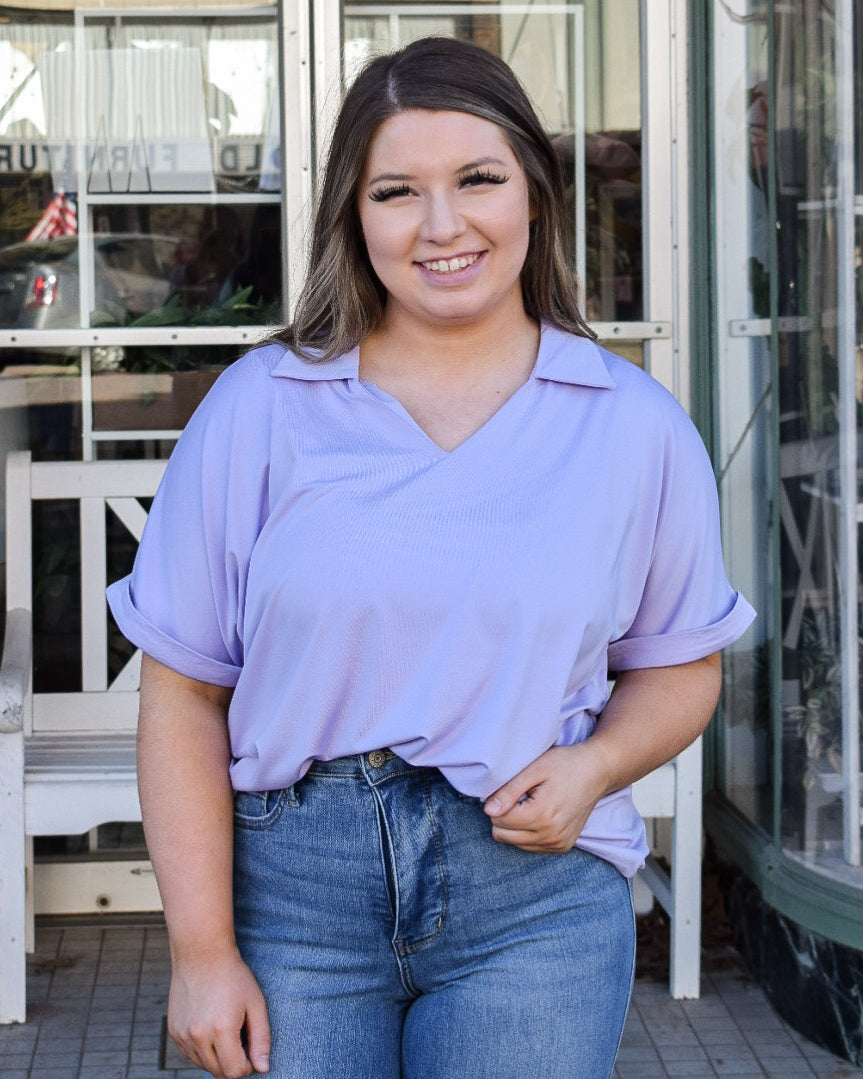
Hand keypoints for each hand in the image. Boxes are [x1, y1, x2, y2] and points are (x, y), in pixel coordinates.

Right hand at [167, 947, 270, 1076]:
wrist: (202, 954)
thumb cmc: (233, 976)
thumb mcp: (256, 1003)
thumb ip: (261, 1039)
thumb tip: (263, 1069)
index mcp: (221, 1030)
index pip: (235, 1072)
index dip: (248, 1065)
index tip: (251, 1049)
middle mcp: (198, 1036)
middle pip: (218, 1072)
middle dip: (233, 1063)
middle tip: (241, 1038)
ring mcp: (182, 1035)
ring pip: (203, 1065)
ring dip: (217, 1058)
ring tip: (226, 1029)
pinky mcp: (174, 1031)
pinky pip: (190, 1054)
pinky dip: (202, 1050)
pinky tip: (211, 1027)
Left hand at [483, 743, 607, 852]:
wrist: (597, 771)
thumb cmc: (565, 764)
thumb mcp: (535, 769)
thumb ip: (509, 791)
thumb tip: (488, 810)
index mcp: (542, 815)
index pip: (498, 820)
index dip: (498, 802)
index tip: (512, 788)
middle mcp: (551, 836)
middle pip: (503, 835)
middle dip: (504, 816)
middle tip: (520, 796)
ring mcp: (558, 844)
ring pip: (515, 844)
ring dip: (515, 826)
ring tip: (531, 804)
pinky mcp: (563, 847)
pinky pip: (531, 848)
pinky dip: (528, 833)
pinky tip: (539, 815)